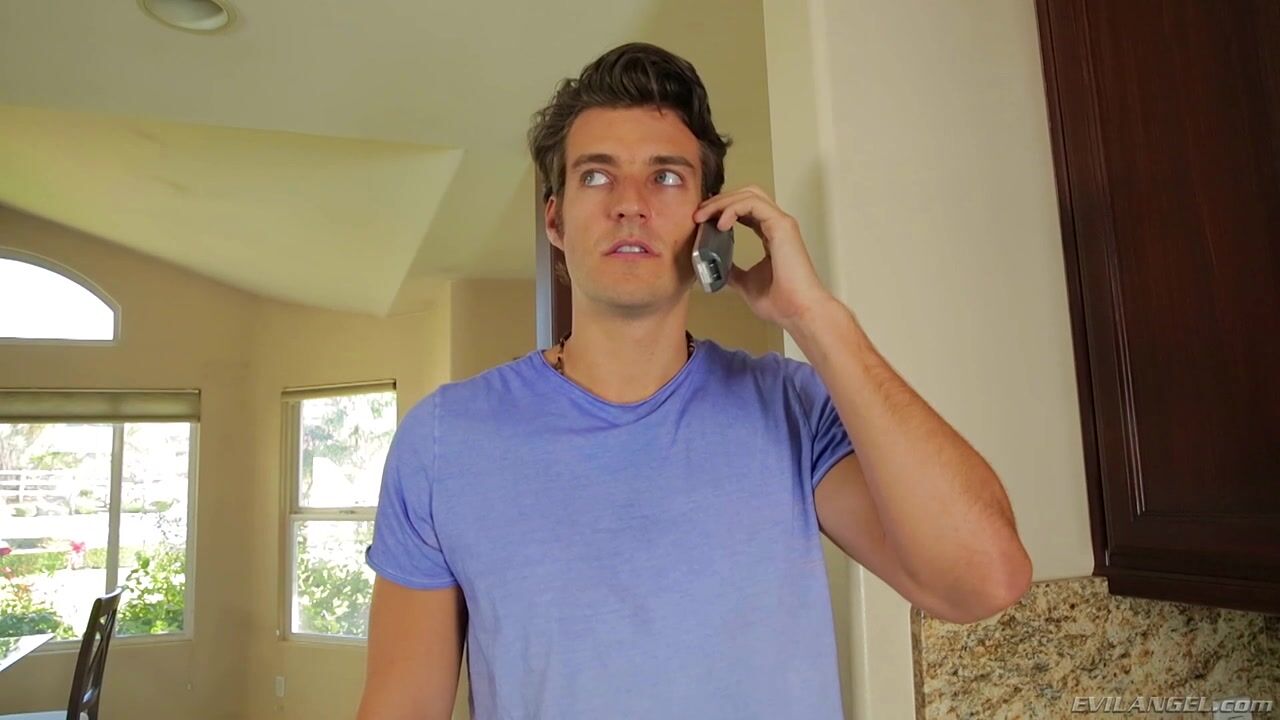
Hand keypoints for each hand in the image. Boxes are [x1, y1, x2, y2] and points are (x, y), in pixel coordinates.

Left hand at [693, 186, 833, 329]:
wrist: (798, 311)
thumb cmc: (781, 302)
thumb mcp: (746, 283)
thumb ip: (734, 271)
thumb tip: (717, 268)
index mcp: (771, 236)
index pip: (745, 210)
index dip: (722, 209)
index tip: (702, 220)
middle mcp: (777, 225)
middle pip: (746, 195)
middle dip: (719, 200)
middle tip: (698, 214)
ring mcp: (781, 223)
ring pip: (748, 194)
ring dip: (722, 201)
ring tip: (704, 216)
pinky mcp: (782, 225)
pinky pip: (753, 204)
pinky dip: (733, 208)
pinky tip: (721, 223)